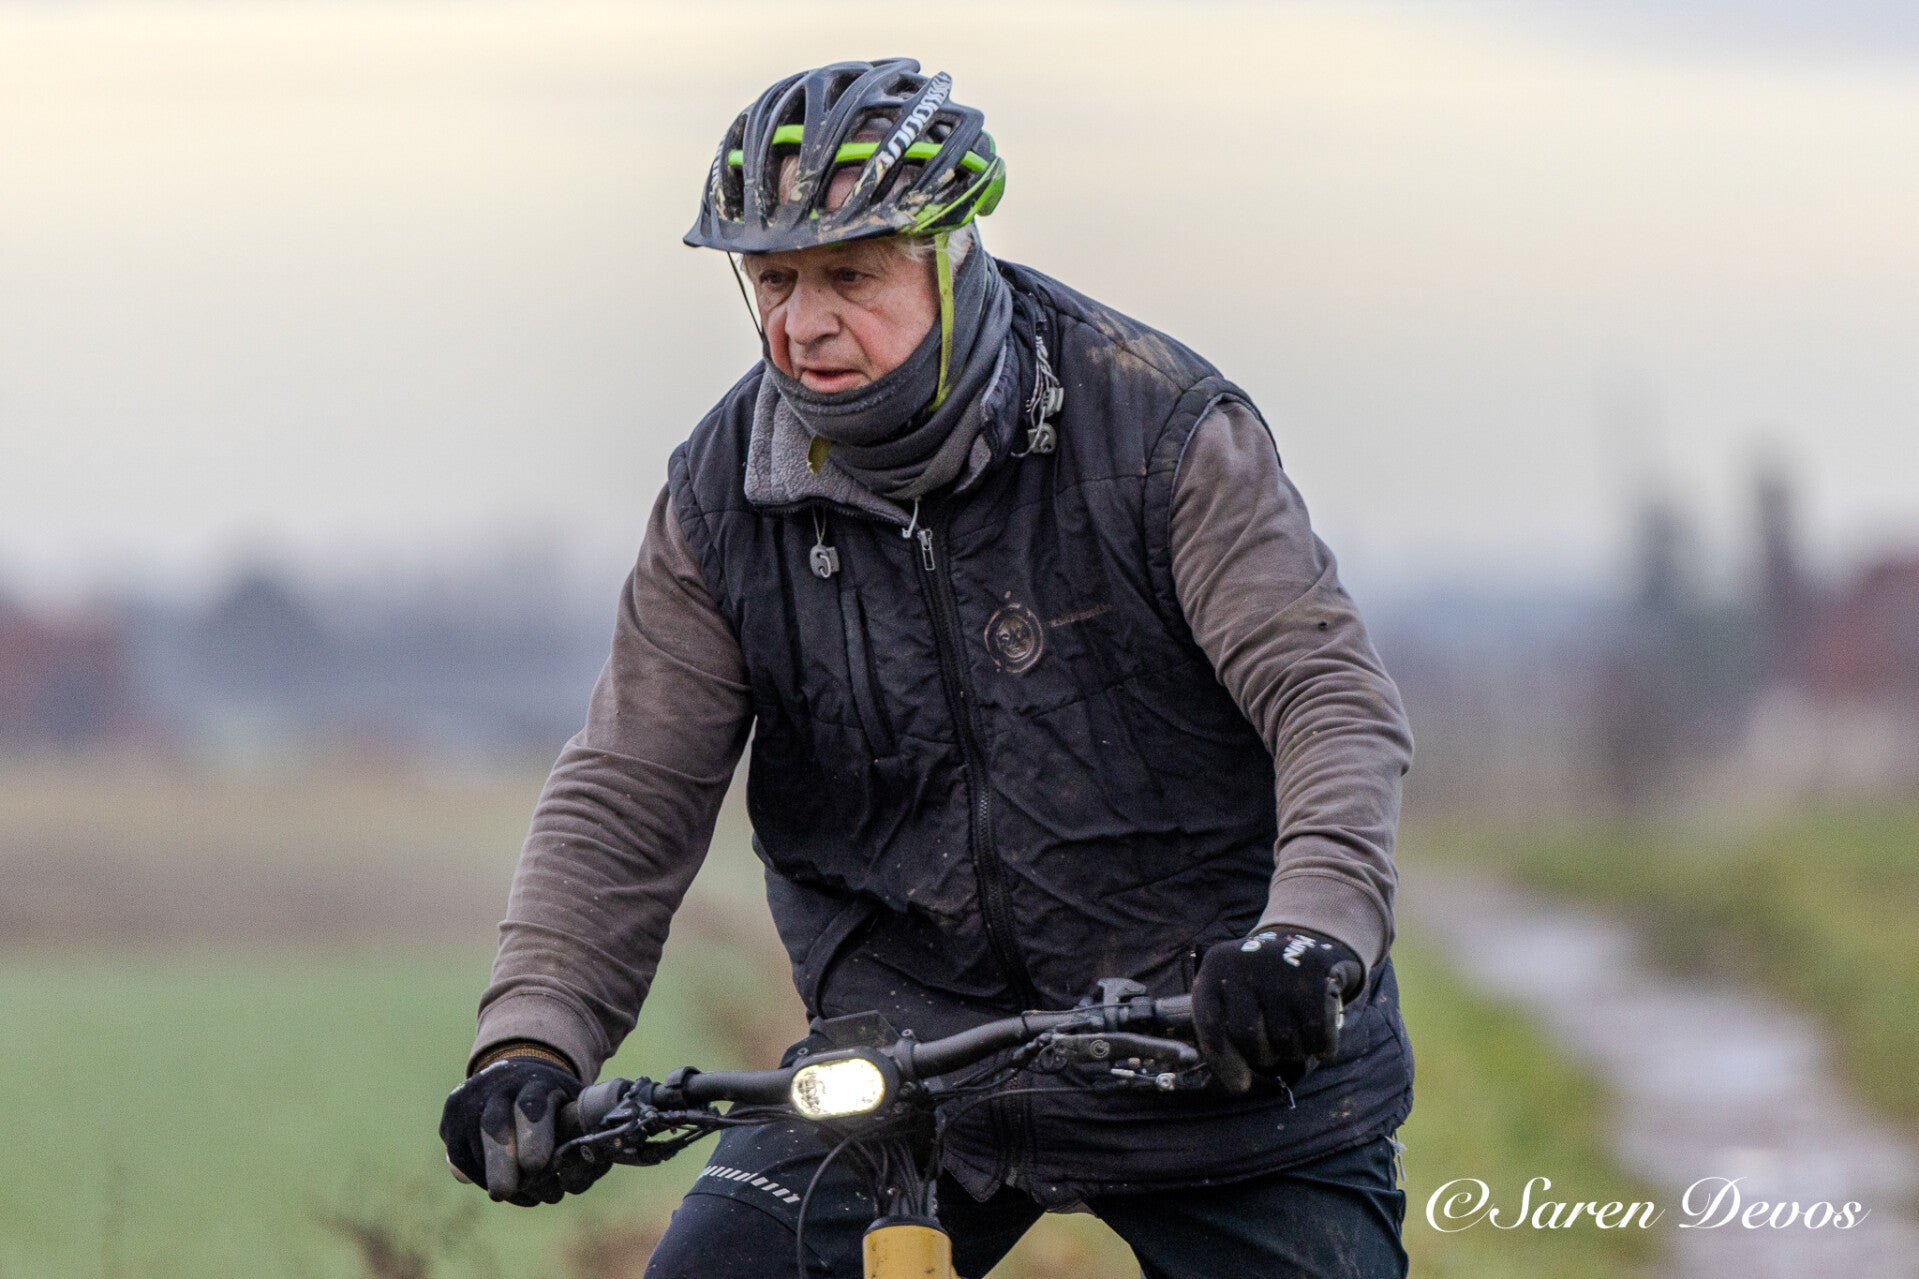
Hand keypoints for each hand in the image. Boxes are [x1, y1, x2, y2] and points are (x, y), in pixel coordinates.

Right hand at [439, 1054, 605, 1205]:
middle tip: (504, 1191)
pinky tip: (504, 1190)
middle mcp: (498, 1086)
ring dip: (495, 1179)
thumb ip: (580, 1137)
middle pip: (493, 1125)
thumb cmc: (554, 1100)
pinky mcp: (450, 1119)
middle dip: (499, 1162)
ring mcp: (470, 1101)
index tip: (535, 1166)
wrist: (518, 1073)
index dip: (533, 1136)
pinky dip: (479, 1178)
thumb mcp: (573, 1104)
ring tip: (528, 1197)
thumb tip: (580, 1172)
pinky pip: (458, 1157)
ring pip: (473, 1147)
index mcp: (535, 1080)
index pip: (531, 1106)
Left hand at [1192, 929, 1363, 1094]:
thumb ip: (1221, 1028)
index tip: (1240, 1086)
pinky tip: (1320, 1041)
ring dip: (1293, 1052)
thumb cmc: (1259, 984)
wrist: (1304, 943)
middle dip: (1262, 1056)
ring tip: (1293, 1036)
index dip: (1224, 1063)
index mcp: (1215, 969)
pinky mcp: (1316, 975)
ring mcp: (1280, 969)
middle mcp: (1244, 965)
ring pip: (1286, 1042)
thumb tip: (1237, 1083)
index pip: (1210, 1025)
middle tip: (1271, 1050)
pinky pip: (1319, 1036)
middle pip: (1249, 1039)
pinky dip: (1322, 1048)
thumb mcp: (1230, 991)